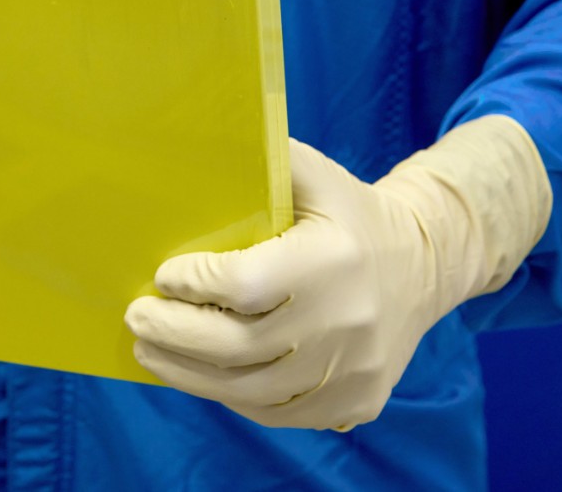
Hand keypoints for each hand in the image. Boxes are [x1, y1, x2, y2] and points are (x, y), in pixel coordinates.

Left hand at [125, 115, 549, 430]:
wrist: (425, 265)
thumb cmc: (349, 213)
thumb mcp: (314, 175)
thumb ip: (259, 163)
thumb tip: (182, 149)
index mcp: (334, 258)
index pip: (244, 285)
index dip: (194, 284)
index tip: (163, 274)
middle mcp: (347, 321)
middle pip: (238, 347)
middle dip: (174, 334)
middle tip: (136, 318)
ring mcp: (354, 370)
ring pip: (250, 390)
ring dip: (188, 374)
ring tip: (149, 351)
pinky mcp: (356, 402)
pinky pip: (278, 412)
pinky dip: (229, 397)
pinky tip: (199, 375)